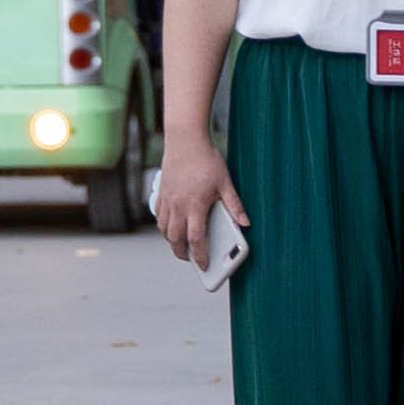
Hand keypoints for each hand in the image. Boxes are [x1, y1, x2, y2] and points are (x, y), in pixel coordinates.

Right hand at [153, 132, 241, 266]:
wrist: (185, 139)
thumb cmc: (206, 160)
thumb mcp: (225, 182)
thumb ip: (235, 205)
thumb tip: (246, 223)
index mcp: (194, 205)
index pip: (195, 238)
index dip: (200, 255)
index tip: (205, 265)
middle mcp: (177, 205)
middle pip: (175, 238)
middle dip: (182, 253)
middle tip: (191, 259)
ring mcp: (166, 199)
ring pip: (164, 229)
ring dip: (171, 241)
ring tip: (180, 246)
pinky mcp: (160, 192)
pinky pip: (158, 216)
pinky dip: (163, 226)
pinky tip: (170, 227)